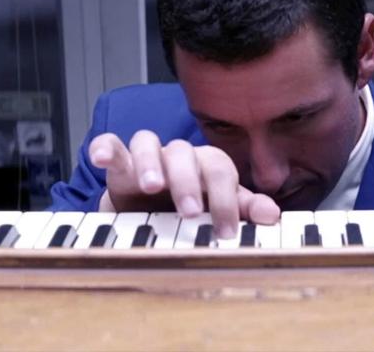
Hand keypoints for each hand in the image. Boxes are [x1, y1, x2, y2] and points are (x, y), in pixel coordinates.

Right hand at [88, 131, 280, 237]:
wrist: (152, 214)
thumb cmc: (191, 207)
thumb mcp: (219, 210)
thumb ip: (244, 209)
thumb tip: (272, 214)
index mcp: (207, 165)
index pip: (220, 170)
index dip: (225, 198)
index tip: (226, 231)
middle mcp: (178, 156)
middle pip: (184, 153)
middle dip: (188, 182)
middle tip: (191, 212)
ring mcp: (147, 157)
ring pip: (147, 142)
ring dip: (150, 163)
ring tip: (151, 186)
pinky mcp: (119, 164)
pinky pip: (111, 144)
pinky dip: (105, 147)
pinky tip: (101, 158)